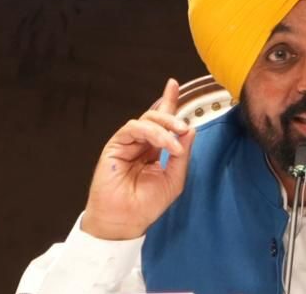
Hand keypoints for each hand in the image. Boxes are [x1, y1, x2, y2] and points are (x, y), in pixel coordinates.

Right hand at [80, 78, 196, 239]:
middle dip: (172, 116)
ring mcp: (127, 144)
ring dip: (165, 126)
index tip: (173, 85)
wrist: (125, 221)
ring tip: (176, 140)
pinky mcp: (116, 146)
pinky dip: (153, 133)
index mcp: (153, 151)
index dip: (168, 102)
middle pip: (155, 117)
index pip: (162, 123)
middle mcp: (140, 144)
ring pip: (146, 120)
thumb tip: (190, 130)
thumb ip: (182, 155)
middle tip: (184, 126)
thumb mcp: (174, 180)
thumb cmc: (146, 205)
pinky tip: (165, 144)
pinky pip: (134, 128)